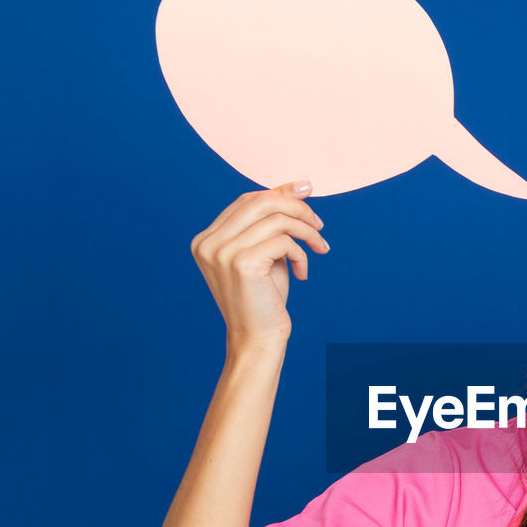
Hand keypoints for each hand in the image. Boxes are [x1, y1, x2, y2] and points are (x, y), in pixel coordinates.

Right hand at [190, 178, 329, 356]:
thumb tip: (300, 187)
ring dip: (306, 231)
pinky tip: (303, 273)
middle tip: (319, 225)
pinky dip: (301, 254)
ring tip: (320, 248)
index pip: (247, 201)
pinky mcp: (242, 263)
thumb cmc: (264, 299)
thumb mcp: (267, 254)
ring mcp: (222, 252)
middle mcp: (209, 243)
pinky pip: (284, 242)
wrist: (257, 339)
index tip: (307, 190)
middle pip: (260, 202)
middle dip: (296, 207)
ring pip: (277, 219)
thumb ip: (273, 223)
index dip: (280, 192)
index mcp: (206, 239)